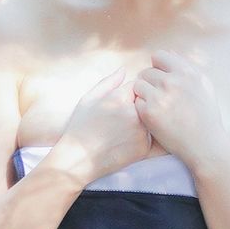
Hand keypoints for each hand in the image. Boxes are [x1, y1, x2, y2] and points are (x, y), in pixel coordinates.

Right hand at [55, 65, 153, 182]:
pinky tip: (125, 142)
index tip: (120, 103)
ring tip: (122, 131)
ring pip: (150, 119)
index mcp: (120, 97)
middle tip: (121, 119)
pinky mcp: (144, 148)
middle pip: (147, 101)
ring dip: (142, 122)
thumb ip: (109, 82)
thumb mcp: (89, 99)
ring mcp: (141, 131)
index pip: (138, 85)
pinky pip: (150, 136)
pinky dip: (142, 138)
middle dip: (139, 106)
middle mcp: (134, 113)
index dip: (130, 93)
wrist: (79, 158)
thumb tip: (125, 69)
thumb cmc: (80, 127)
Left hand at [132, 50, 227, 169]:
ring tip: (154, 106)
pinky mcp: (149, 112)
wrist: (204, 144)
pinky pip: (136, 102)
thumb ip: (187, 68)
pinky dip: (142, 109)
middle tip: (157, 98)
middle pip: (146, 72)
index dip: (157, 67)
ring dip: (143, 95)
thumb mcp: (204, 86)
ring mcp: (160, 96)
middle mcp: (172, 81)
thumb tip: (170, 53)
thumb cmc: (206, 116)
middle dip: (149, 83)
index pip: (159, 56)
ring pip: (138, 85)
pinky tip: (153, 117)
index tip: (161, 80)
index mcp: (186, 72)